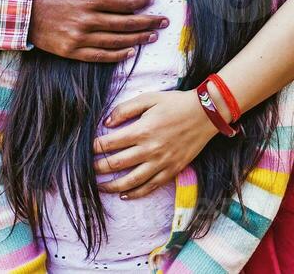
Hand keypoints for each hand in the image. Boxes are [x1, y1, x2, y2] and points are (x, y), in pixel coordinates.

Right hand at [28, 0, 164, 61]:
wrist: (19, 7)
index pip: (124, 3)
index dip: (141, 3)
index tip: (151, 1)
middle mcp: (86, 20)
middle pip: (125, 24)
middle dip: (148, 22)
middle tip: (163, 21)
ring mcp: (79, 38)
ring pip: (116, 41)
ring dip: (137, 39)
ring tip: (152, 36)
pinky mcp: (71, 52)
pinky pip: (99, 56)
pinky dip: (117, 55)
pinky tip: (130, 52)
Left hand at [92, 90, 217, 199]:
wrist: (206, 113)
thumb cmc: (176, 103)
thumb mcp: (150, 98)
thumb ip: (126, 108)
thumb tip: (107, 122)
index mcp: (142, 130)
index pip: (110, 143)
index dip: (95, 147)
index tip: (86, 149)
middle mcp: (150, 150)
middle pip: (116, 164)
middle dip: (98, 168)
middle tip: (87, 169)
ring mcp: (161, 162)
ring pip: (131, 181)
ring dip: (112, 186)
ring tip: (100, 187)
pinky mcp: (172, 170)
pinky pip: (150, 187)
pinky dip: (136, 193)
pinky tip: (124, 195)